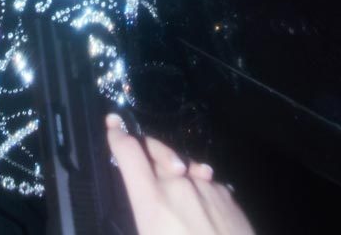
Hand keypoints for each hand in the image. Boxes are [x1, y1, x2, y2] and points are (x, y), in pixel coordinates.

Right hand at [106, 116, 254, 234]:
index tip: (112, 124)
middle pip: (156, 151)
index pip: (129, 153)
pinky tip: (201, 208)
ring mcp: (206, 185)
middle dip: (146, 149)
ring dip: (174, 171)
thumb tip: (148, 208)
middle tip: (139, 156)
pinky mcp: (227, 194)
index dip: (118, 135)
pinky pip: (204, 181)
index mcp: (154, 201)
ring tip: (176, 189)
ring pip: (182, 166)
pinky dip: (197, 187)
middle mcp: (179, 184)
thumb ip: (146, 216)